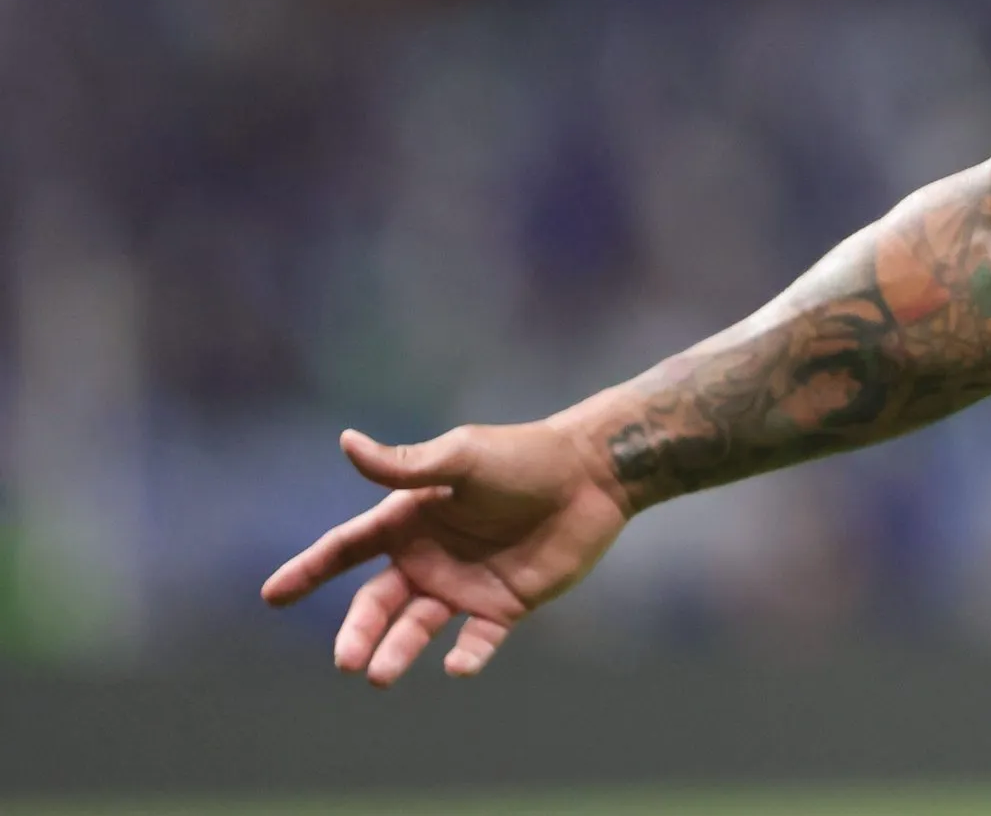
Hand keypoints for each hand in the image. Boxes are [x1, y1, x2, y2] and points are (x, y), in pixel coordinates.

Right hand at [259, 421, 630, 684]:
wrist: (592, 475)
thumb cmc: (524, 458)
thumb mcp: (461, 458)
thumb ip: (407, 466)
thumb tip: (346, 443)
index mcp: (409, 520)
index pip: (346, 548)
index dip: (308, 570)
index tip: (271, 595)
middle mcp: (428, 558)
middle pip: (377, 603)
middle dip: (358, 632)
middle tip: (347, 661)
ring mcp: (464, 585)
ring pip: (417, 628)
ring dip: (398, 651)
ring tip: (380, 674)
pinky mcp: (504, 606)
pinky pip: (477, 640)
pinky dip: (466, 656)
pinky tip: (456, 665)